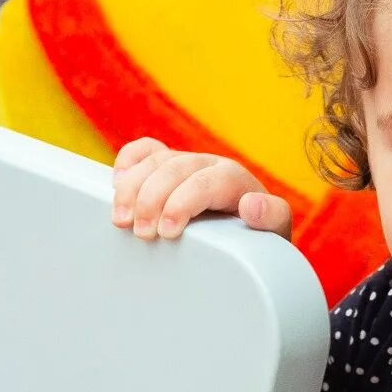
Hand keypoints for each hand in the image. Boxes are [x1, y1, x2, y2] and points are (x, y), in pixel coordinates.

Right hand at [110, 138, 289, 239]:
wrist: (250, 240)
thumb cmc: (258, 241)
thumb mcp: (274, 236)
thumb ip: (272, 219)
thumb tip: (251, 205)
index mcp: (235, 179)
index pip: (206, 181)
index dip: (183, 202)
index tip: (168, 231)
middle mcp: (209, 165)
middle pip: (175, 167)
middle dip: (152, 199)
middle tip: (142, 232)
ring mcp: (186, 164)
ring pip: (155, 160)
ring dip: (132, 187)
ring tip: (122, 219)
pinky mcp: (167, 167)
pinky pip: (145, 150)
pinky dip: (128, 161)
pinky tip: (117, 183)